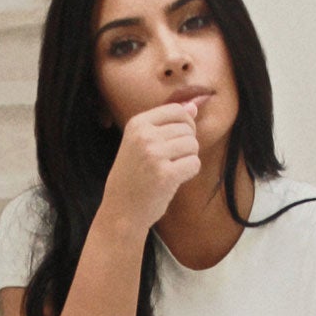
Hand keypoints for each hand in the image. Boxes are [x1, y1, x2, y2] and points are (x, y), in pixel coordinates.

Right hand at [99, 100, 203, 234]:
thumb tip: (194, 105)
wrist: (121, 210)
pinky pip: (194, 164)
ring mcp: (154, 155)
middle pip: (187, 129)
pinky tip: (175, 179)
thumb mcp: (141, 143)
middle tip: (172, 160)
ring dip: (188, 158)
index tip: (178, 140)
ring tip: (172, 169)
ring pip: (193, 145)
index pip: (176, 110)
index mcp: (137, 124)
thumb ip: (166, 124)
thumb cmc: (133, 176)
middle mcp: (144, 136)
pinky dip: (189, 172)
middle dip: (187, 144)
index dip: (185, 124)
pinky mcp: (165, 174)